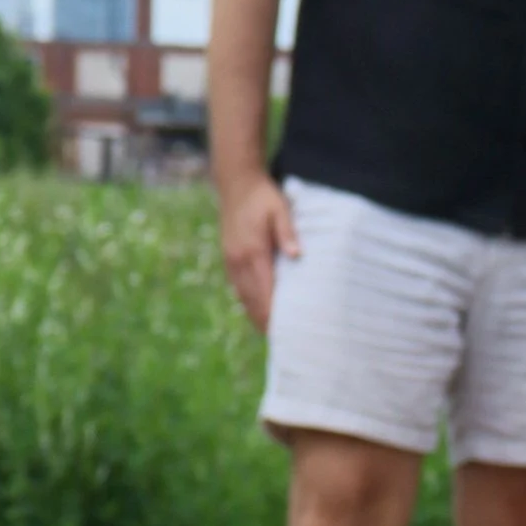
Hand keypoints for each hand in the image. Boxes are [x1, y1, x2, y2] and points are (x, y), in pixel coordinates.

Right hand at [219, 172, 299, 332]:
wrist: (236, 183)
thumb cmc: (263, 197)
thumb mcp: (280, 209)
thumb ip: (288, 233)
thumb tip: (296, 255)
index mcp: (253, 252)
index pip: (265, 293)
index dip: (275, 314)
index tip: (288, 332)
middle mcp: (239, 262)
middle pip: (253, 302)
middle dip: (267, 323)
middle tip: (285, 342)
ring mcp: (231, 262)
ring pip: (244, 298)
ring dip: (257, 316)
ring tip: (273, 335)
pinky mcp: (229, 259)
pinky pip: (239, 289)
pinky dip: (250, 304)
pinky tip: (260, 313)